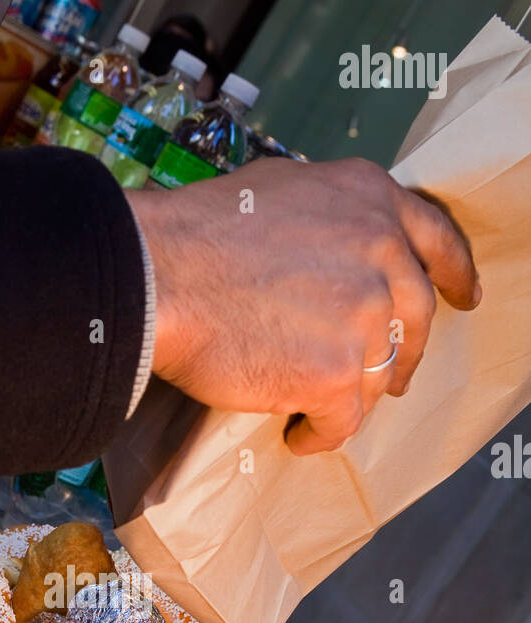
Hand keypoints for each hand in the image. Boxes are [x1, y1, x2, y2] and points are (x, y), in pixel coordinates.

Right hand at [127, 157, 480, 454]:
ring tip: (310, 404)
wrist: (158, 275)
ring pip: (376, 374)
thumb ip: (329, 217)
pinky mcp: (336, 374)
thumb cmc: (197, 234)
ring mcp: (364, 316)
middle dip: (401, 353)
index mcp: (370, 200)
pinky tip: (297, 434)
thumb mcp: (283, 188)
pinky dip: (319, 433)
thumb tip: (334, 247)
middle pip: (414, 319)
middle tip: (384, 377)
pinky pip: (342, 420)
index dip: (454, 273)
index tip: (464, 298)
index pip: (437, 239)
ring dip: (347, 395)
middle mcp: (381, 253)